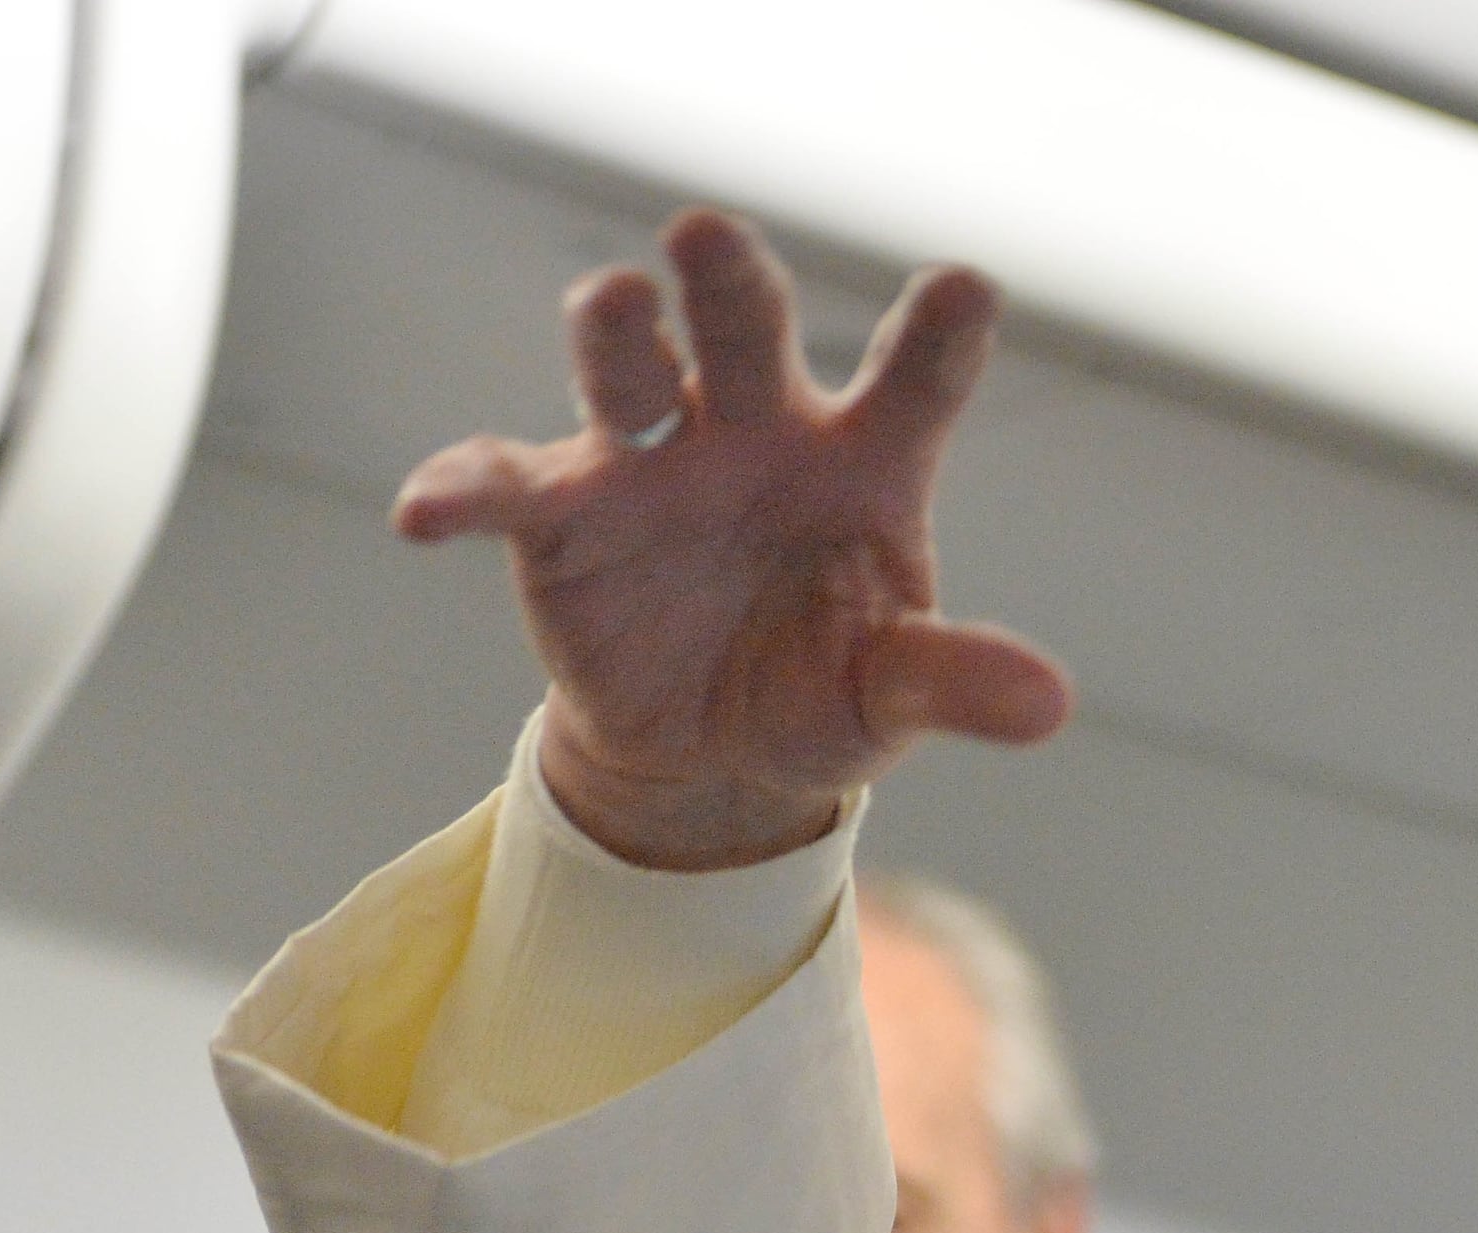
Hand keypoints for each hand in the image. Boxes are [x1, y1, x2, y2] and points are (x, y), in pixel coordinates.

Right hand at [393, 209, 1070, 868]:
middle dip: (729, 282)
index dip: (939, 335)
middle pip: (746, 332)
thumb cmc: (817, 687)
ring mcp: (651, 462)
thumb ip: (951, 681)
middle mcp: (757, 433)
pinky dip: (462, 492)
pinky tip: (426, 512)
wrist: (707, 752)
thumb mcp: (886, 697)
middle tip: (711, 236)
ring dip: (615, 336)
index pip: (914, 381)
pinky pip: (502, 488)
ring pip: (628, 374)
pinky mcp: (560, 516)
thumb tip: (1050, 704)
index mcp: (864, 462)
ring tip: (610, 305)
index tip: (968, 287)